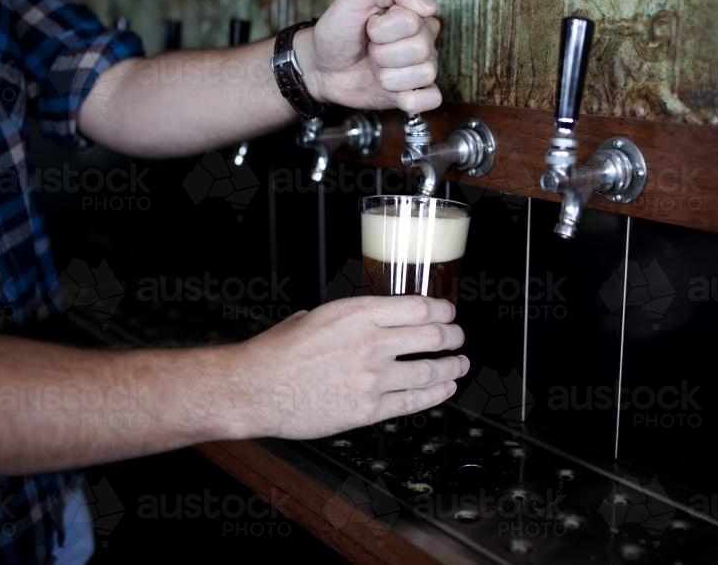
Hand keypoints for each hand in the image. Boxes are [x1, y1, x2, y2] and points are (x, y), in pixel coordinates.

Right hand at [218, 295, 467, 439]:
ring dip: (452, 367)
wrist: (257, 388)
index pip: (418, 307)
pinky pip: (413, 401)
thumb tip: (367, 319)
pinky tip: (446, 390)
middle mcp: (371, 342)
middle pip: (432, 336)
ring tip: (461, 365)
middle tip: (458, 338)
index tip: (448, 312)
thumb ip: (348, 317)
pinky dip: (436, 395)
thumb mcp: (315, 316)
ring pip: (429, 370)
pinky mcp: (368, 409)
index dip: (442, 310)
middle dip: (453, 336)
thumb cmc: (278, 352)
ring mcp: (372, 377)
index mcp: (358, 313)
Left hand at [296, 0, 441, 114]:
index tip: (369, 26)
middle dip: (383, 53)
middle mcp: (423, 40)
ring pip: (424, 74)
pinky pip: (432, 99)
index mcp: (414, 14)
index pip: (412, 22)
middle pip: (419, 49)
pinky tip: (393, 93)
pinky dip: (411, 100)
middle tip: (370, 49)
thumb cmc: (338, 30)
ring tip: (376, 69)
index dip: (383, 28)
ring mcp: (421, 68)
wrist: (321, 67)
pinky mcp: (416, 94)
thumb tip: (429, 6)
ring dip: (389, 76)